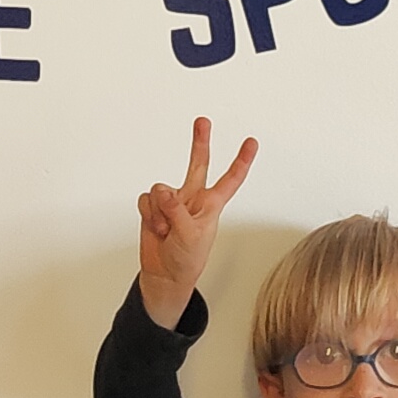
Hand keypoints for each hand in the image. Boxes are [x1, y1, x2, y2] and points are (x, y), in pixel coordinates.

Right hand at [137, 117, 258, 329]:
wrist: (165, 274)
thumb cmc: (187, 260)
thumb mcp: (190, 236)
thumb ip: (177, 210)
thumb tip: (163, 191)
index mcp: (211, 205)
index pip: (230, 179)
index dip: (241, 161)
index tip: (252, 142)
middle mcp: (192, 199)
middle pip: (198, 164)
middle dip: (200, 142)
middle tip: (203, 122)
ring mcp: (172, 202)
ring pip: (161, 189)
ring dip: (159, 211)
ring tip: (165, 229)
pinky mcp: (153, 208)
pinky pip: (146, 200)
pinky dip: (148, 214)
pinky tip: (155, 227)